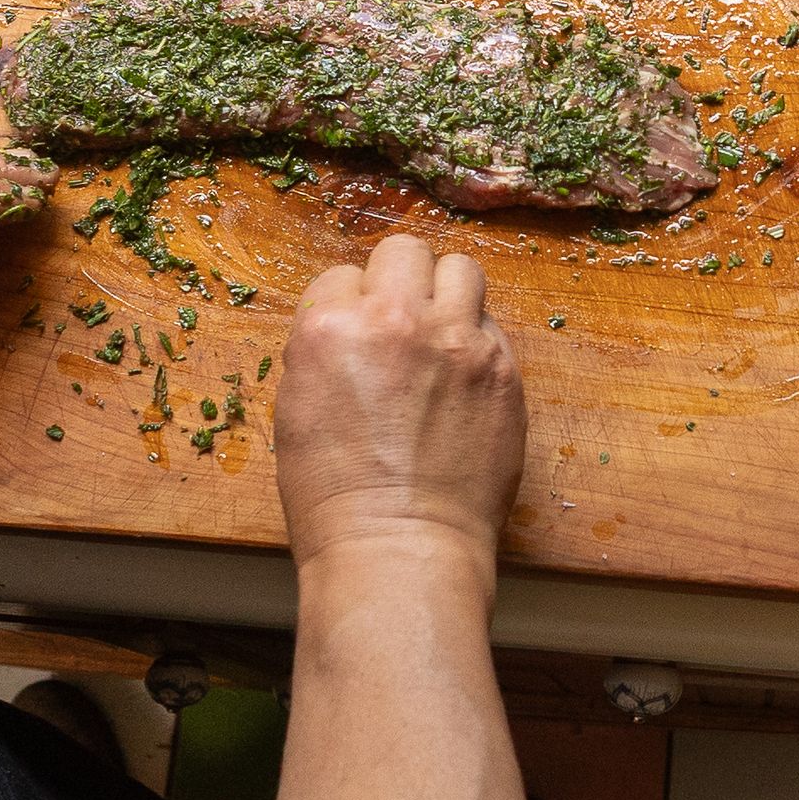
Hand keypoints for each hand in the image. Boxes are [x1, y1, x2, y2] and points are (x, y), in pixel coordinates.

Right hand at [273, 234, 525, 575]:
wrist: (399, 548)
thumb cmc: (333, 499)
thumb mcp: (295, 410)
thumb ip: (323, 351)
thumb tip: (347, 328)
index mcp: (330, 328)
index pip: (339, 275)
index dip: (345, 306)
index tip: (353, 333)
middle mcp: (396, 321)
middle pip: (404, 251)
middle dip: (397, 279)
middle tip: (399, 318)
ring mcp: (458, 343)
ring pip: (462, 269)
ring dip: (446, 295)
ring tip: (439, 335)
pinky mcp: (503, 371)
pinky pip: (492, 326)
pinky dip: (476, 343)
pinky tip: (463, 381)